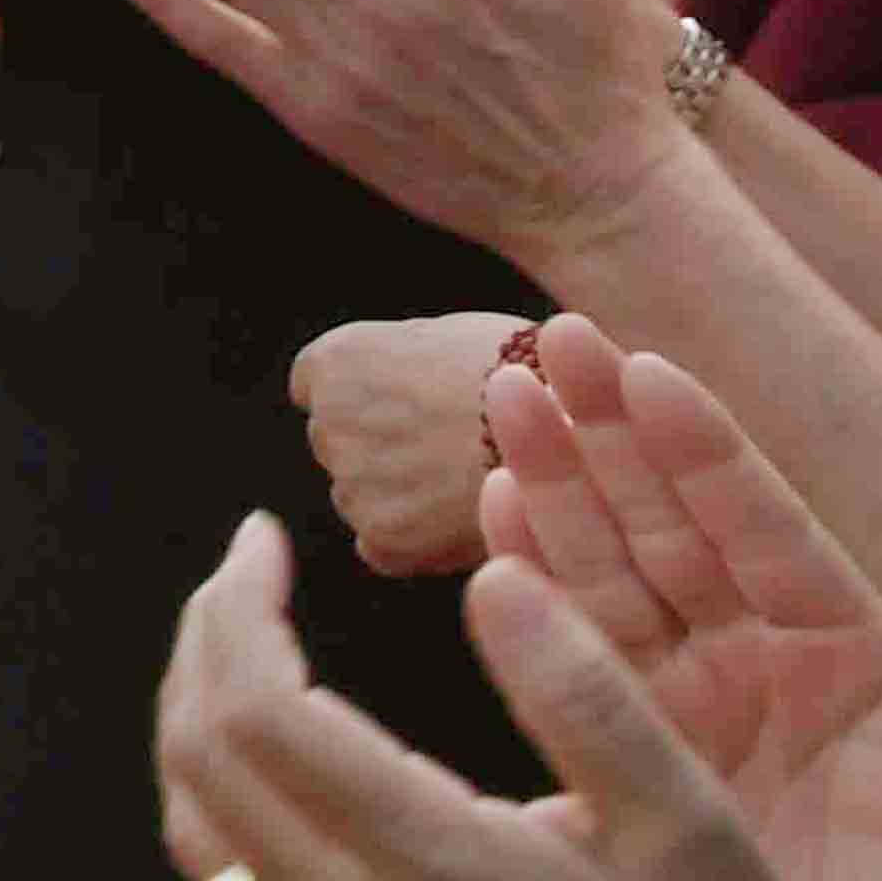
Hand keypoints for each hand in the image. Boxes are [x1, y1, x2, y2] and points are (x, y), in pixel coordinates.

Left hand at [154, 509, 881, 880]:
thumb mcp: (686, 807)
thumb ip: (581, 687)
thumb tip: (488, 577)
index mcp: (436, 873)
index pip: (260, 716)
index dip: (239, 610)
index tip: (262, 536)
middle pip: (202, 765)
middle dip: (202, 645)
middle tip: (243, 572)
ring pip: (196, 835)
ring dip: (193, 723)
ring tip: (238, 640)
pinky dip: (218, 804)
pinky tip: (265, 751)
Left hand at [293, 312, 527, 573]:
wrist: (566, 433)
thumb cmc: (524, 372)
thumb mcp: (448, 335)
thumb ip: (397, 360)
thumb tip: (392, 377)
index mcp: (340, 360)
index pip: (315, 386)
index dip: (364, 397)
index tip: (400, 406)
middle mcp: (332, 420)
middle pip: (339, 442)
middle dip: (380, 446)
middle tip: (444, 448)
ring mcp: (353, 482)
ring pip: (360, 496)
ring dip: (396, 496)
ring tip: (462, 483)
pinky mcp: (383, 536)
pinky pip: (380, 545)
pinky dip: (410, 541)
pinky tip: (457, 519)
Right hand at [479, 325, 881, 880]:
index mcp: (848, 654)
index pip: (767, 528)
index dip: (704, 450)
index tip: (646, 365)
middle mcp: (763, 659)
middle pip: (672, 523)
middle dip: (610, 432)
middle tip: (547, 346)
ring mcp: (693, 703)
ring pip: (612, 568)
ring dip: (556, 482)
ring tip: (500, 398)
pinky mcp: (636, 758)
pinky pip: (576, 648)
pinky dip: (531, 578)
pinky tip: (491, 515)